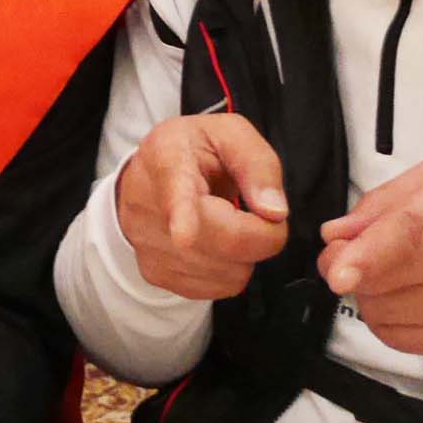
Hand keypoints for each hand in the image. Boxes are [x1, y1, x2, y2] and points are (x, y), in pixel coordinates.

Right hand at [114, 113, 290, 298]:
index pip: (176, 190)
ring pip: (227, 272)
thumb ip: (259, 164)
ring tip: (227, 221)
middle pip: (224, 242)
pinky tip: (216, 243)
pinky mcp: (155, 274)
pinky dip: (230, 269)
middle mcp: (148, 206)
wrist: (148, 173)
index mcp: (168, 160)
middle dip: (261, 234)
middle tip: (259, 210)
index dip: (182, 215)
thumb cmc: (196, 151)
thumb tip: (274, 213)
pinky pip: (218, 288)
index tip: (184, 235)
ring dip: (245, 253)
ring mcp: (148, 245)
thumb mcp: (231, 134)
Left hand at [317, 158, 422, 361]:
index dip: (369, 252)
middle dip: (352, 267)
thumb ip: (388, 201)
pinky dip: (387, 320)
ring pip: (382, 312)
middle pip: (383, 277)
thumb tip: (336, 233)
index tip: (339, 272)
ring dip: (370, 294)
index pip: (410, 232)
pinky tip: (406, 301)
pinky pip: (399, 339)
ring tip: (393, 275)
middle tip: (356, 256)